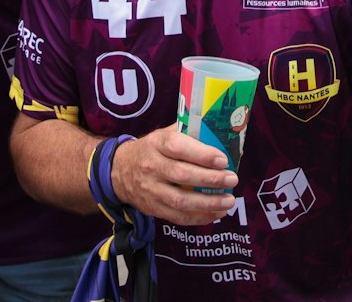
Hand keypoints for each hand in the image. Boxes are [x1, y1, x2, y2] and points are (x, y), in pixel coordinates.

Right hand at [112, 125, 234, 225]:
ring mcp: (151, 190)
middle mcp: (152, 167)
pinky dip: (199, 217)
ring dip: (208, 203)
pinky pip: (177, 217)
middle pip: (182, 175)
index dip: (202, 154)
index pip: (178, 147)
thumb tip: (222, 136)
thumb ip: (189, 134)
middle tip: (232, 179)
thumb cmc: (152, 149)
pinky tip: (216, 213)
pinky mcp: (153, 208)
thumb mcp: (164, 134)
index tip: (223, 159)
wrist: (119, 171)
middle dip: (211, 179)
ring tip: (229, 201)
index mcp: (157, 144)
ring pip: (180, 200)